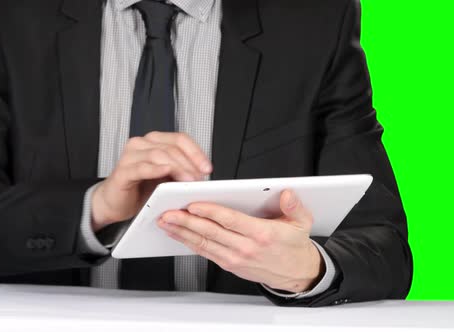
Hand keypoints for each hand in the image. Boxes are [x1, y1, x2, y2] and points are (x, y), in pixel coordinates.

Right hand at [91, 132, 211, 231]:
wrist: (115, 203)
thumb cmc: (140, 189)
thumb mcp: (166, 179)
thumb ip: (181, 172)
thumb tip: (202, 175)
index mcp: (154, 142)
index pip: (180, 139)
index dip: (196, 152)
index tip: (207, 168)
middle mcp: (142, 144)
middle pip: (171, 147)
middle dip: (189, 163)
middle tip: (199, 179)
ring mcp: (130, 155)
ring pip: (158, 155)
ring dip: (177, 168)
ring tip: (187, 181)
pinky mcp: (123, 170)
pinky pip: (141, 167)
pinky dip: (155, 170)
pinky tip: (165, 172)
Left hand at [157, 189, 323, 292]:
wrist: (296, 274)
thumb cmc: (294, 246)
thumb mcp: (302, 223)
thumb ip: (294, 206)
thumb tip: (287, 194)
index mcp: (261, 234)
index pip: (230, 221)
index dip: (210, 212)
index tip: (193, 205)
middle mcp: (245, 247)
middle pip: (210, 232)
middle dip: (186, 222)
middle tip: (169, 213)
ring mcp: (235, 258)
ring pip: (203, 243)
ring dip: (182, 233)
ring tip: (166, 222)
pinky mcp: (229, 265)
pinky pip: (205, 252)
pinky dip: (189, 242)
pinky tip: (178, 234)